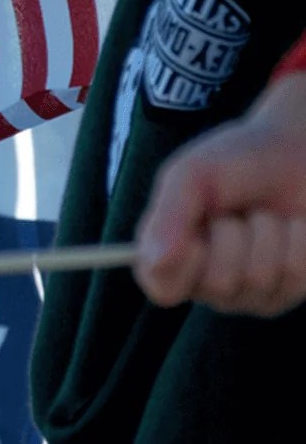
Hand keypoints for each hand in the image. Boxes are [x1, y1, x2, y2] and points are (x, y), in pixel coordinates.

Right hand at [136, 72, 305, 316]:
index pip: (163, 289)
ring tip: (264, 213)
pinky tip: (292, 225)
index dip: (179, 267)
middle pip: (218, 284)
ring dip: (267, 233)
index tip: (195, 238)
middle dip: (231, 234)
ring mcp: (253, 290)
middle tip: (235, 211)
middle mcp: (209, 280)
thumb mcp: (193, 174)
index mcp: (172, 253)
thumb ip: (168, 214)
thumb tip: (153, 260)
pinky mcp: (293, 289)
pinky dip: (297, 239)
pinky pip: (296, 275)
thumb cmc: (237, 162)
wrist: (297, 152)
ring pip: (259, 280)